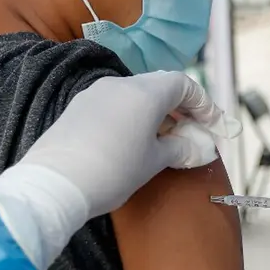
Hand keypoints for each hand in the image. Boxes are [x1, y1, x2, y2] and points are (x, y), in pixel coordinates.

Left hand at [15, 71, 238, 218]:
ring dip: (155, 112)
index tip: (214, 127)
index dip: (203, 104)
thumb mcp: (153, 163)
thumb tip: (198, 147)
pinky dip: (132, 117)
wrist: (55, 184)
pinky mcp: (77, 108)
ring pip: (135, 95)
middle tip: (192, 133)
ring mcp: (95, 94)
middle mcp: (120, 85)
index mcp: (145, 93)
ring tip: (164, 140)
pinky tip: (133, 141)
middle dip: (180, 108)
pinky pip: (114, 105)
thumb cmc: (113, 172)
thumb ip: (179, 149)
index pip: (183, 85)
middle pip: (159, 86)